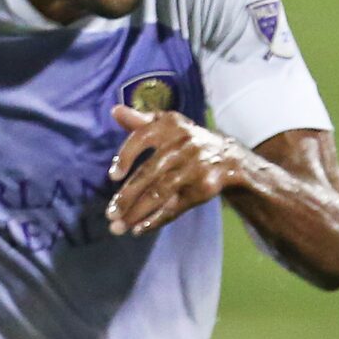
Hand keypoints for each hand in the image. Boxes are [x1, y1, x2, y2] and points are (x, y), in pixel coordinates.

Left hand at [105, 104, 245, 236]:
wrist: (228, 155)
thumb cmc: (187, 139)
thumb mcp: (167, 125)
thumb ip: (140, 120)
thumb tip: (115, 110)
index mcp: (169, 126)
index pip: (141, 138)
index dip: (126, 157)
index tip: (112, 176)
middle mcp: (182, 145)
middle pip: (148, 174)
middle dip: (127, 196)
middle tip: (110, 214)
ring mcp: (194, 168)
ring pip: (160, 193)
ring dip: (137, 212)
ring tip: (119, 227)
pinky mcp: (202, 188)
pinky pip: (176, 206)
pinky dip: (157, 219)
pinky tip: (140, 229)